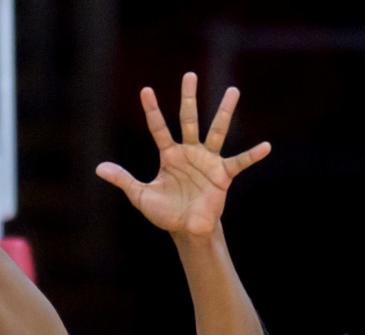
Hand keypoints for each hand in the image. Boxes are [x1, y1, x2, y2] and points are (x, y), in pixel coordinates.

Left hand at [96, 72, 269, 237]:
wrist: (186, 230)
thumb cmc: (165, 212)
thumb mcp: (141, 196)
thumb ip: (123, 180)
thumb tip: (99, 168)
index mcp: (169, 155)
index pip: (158, 128)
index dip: (152, 110)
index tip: (146, 90)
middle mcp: (189, 152)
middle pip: (188, 119)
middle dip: (188, 97)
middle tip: (189, 74)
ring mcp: (207, 160)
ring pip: (216, 130)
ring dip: (224, 112)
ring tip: (233, 91)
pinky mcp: (222, 175)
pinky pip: (239, 162)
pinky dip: (252, 155)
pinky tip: (265, 147)